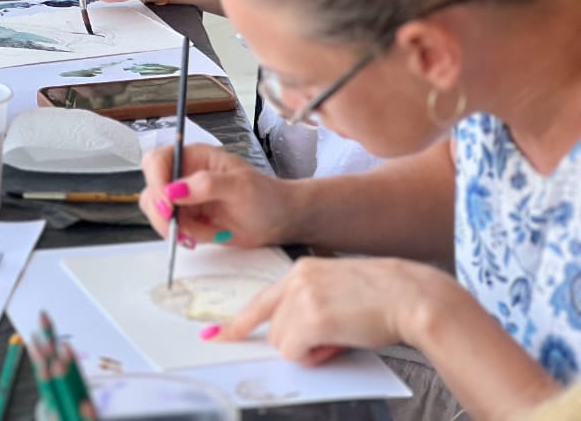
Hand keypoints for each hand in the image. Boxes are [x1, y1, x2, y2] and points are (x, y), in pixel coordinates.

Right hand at [139, 144, 292, 248]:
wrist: (279, 221)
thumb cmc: (265, 196)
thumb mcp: (240, 186)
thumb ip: (206, 185)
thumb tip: (174, 190)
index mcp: (193, 157)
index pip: (158, 161)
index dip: (156, 180)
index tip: (166, 204)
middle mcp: (183, 175)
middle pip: (151, 188)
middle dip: (161, 211)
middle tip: (179, 229)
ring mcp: (183, 199)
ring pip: (156, 211)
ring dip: (172, 227)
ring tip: (198, 235)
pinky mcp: (187, 219)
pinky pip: (170, 228)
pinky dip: (182, 236)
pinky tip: (203, 237)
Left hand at [212, 256, 447, 365]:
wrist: (412, 297)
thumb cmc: (386, 299)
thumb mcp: (338, 292)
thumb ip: (311, 306)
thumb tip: (296, 336)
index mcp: (302, 271)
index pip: (261, 300)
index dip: (238, 323)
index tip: (215, 336)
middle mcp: (297, 280)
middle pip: (272, 328)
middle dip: (296, 343)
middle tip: (330, 338)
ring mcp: (302, 298)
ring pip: (281, 343)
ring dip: (307, 350)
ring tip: (340, 336)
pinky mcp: (312, 318)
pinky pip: (295, 352)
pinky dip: (314, 356)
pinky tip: (338, 342)